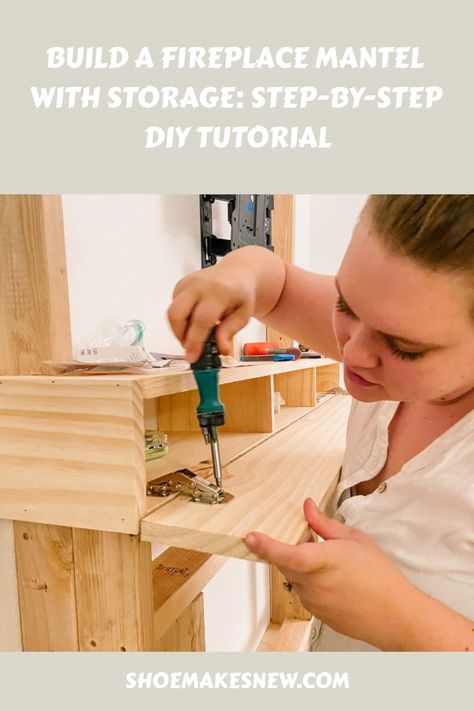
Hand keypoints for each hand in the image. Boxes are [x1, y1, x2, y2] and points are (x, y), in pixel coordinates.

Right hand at [167, 257, 254, 362]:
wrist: (237, 272)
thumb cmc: (241, 293)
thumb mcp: (243, 315)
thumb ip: (230, 332)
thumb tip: (221, 349)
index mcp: (219, 292)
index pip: (201, 320)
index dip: (195, 341)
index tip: (192, 356)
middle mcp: (199, 285)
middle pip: (177, 313)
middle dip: (180, 335)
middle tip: (190, 347)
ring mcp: (187, 283)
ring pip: (171, 312)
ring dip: (179, 330)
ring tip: (195, 335)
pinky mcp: (180, 285)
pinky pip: (173, 307)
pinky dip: (180, 320)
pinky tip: (194, 321)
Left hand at [244, 498, 415, 649]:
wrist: (395, 616)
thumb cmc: (381, 578)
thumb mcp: (355, 539)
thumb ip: (325, 524)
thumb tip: (307, 508)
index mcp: (322, 561)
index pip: (287, 553)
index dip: (265, 546)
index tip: (250, 537)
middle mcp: (313, 583)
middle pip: (285, 561)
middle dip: (289, 548)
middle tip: (308, 539)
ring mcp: (313, 601)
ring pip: (294, 576)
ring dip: (303, 566)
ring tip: (333, 564)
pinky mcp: (316, 613)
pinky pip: (304, 591)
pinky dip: (311, 581)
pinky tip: (334, 580)